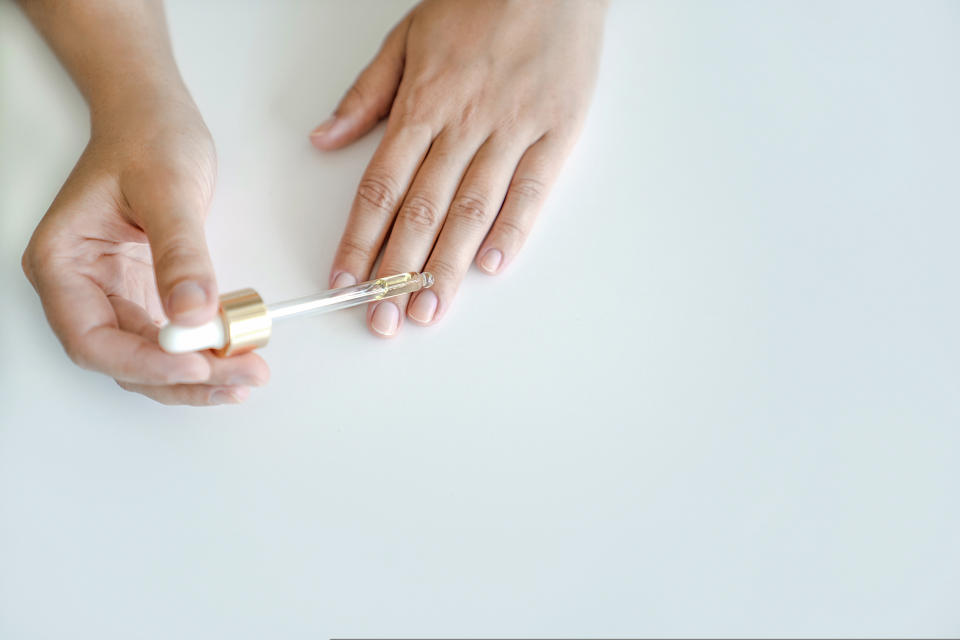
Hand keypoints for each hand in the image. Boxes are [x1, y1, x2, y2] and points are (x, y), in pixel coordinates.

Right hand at [21, 97, 268, 404]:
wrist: (155, 117)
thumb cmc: (146, 138)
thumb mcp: (167, 190)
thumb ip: (181, 254)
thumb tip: (194, 313)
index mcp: (63, 263)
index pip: (91, 338)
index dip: (143, 363)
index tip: (196, 364)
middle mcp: (84, 288)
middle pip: (123, 360)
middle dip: (184, 377)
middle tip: (241, 377)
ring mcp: (116, 295)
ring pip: (151, 358)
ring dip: (200, 374)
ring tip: (249, 373)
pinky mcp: (148, 295)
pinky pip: (173, 340)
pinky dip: (206, 354)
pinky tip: (238, 358)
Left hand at [310, 0, 606, 336]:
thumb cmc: (477, 3)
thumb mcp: (406, 38)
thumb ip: (365, 96)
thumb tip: (323, 140)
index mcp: (423, 103)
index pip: (381, 186)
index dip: (359, 238)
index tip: (344, 278)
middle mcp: (464, 123)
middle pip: (423, 209)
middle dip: (397, 270)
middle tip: (382, 318)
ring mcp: (513, 130)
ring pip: (473, 209)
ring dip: (449, 266)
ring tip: (429, 309)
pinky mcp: (557, 132)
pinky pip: (532, 189)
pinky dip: (513, 229)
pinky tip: (492, 265)